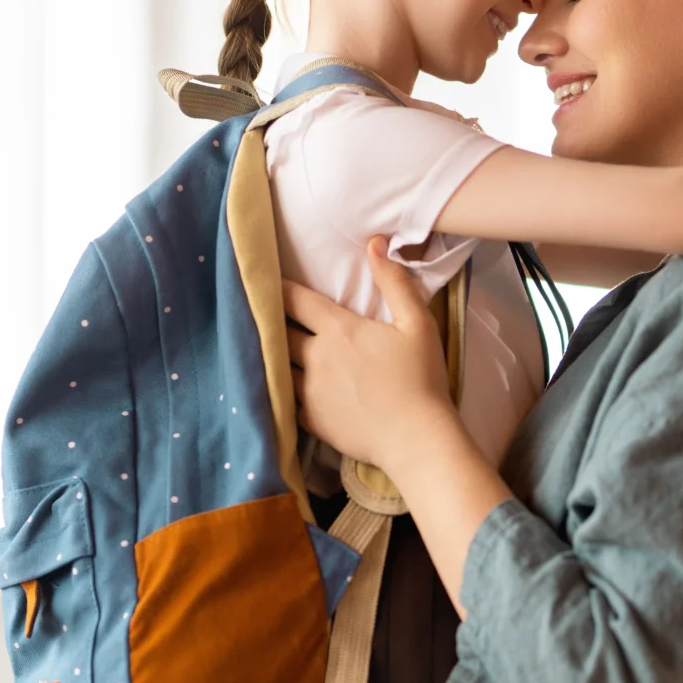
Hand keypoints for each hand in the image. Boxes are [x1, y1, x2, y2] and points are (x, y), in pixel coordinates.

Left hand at [284, 237, 458, 472]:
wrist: (416, 438)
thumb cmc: (422, 378)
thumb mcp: (418, 324)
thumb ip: (394, 282)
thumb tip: (374, 243)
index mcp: (339, 330)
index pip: (296, 299)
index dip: (278, 286)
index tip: (264, 279)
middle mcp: (316, 357)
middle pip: (279, 330)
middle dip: (270, 318)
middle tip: (260, 310)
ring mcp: (309, 391)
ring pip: (276, 364)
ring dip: (271, 353)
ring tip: (264, 346)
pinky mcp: (310, 419)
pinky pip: (283, 398)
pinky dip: (278, 387)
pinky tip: (277, 384)